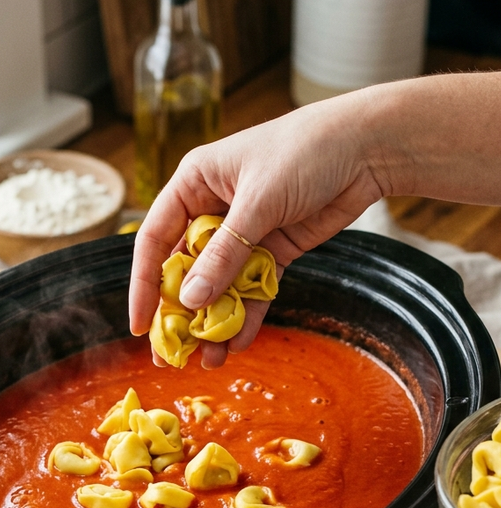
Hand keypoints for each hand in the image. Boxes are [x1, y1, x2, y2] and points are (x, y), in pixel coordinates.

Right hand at [129, 88, 387, 367]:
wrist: (366, 148)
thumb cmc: (305, 151)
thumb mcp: (258, 203)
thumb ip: (224, 254)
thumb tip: (191, 300)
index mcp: (194, 184)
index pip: (155, 239)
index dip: (144, 284)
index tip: (140, 324)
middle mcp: (213, 210)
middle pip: (185, 270)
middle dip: (179, 314)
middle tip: (170, 354)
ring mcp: (244, 233)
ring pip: (220, 286)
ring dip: (215, 322)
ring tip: (210, 360)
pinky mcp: (274, 250)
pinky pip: (253, 289)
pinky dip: (248, 315)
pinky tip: (240, 344)